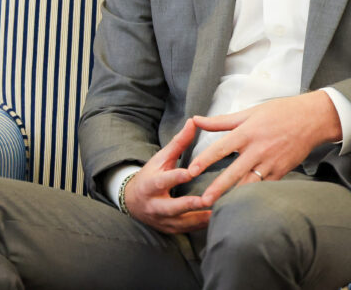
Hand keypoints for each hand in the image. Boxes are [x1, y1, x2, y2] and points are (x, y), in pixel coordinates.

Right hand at [121, 119, 210, 233]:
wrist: (132, 202)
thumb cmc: (151, 175)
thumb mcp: (161, 158)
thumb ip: (178, 142)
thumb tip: (193, 121)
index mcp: (151, 184)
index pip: (163, 180)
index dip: (176, 177)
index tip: (191, 173)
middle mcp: (155, 205)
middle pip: (172, 207)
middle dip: (189, 205)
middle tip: (207, 200)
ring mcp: (162, 220)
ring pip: (181, 223)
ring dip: (199, 219)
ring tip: (218, 212)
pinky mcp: (170, 230)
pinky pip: (187, 231)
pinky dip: (201, 226)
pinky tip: (217, 220)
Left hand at [188, 91, 341, 205]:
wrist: (312, 119)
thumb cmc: (280, 112)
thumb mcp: (250, 112)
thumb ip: (222, 121)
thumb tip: (197, 120)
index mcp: (248, 132)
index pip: (221, 148)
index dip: (205, 160)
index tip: (192, 171)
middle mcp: (258, 149)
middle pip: (234, 172)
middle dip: (217, 187)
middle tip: (202, 200)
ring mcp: (271, 162)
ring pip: (249, 184)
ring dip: (233, 196)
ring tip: (219, 207)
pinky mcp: (281, 172)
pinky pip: (264, 187)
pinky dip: (252, 195)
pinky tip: (241, 204)